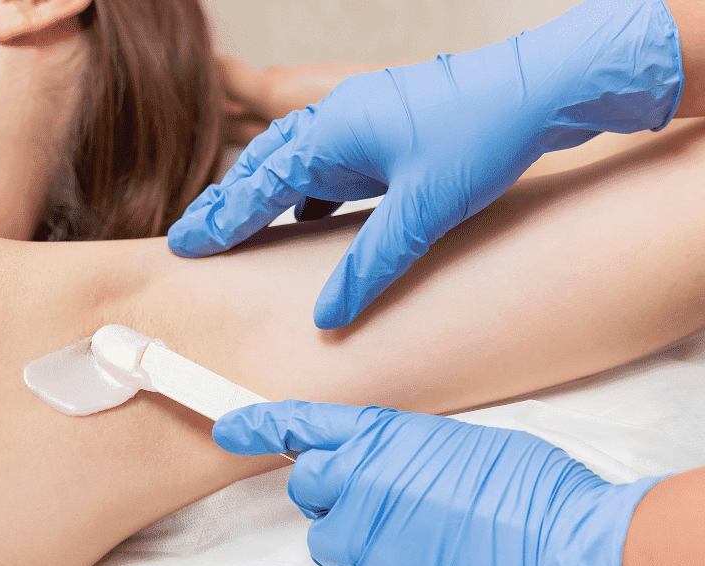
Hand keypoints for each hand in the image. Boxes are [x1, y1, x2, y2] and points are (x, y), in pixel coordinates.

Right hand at [170, 0, 682, 328]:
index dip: (219, 219)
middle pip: (264, 166)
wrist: (539, 88)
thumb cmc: (480, 136)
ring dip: (265, 197)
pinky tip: (311, 217)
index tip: (184, 245)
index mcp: (331, 133)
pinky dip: (309, 192)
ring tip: (241, 230)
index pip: (257, 183)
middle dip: (227, 205)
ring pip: (294, 163)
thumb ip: (369, 266)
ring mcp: (359, 121)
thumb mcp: (421, 212)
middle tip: (193, 238)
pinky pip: (329, 163)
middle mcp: (336, 121)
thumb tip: (326, 318)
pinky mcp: (383, 130)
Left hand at [213, 400, 687, 565]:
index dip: (258, 424)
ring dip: (361, 545)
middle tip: (380, 505)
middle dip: (333, 495)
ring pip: (328, 544)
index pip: (303, 424)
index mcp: (386, 436)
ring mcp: (363, 539)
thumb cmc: (533, 493)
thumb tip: (391, 467)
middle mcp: (362, 481)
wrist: (570, 557)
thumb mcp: (464, 446)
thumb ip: (408, 453)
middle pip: (308, 489)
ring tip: (419, 548)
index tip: (226, 426)